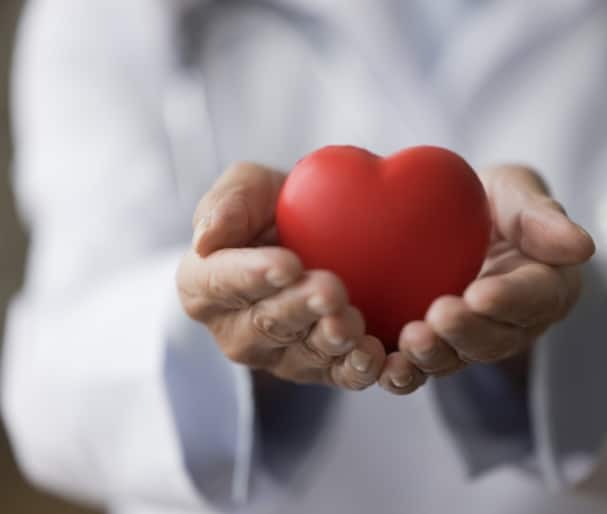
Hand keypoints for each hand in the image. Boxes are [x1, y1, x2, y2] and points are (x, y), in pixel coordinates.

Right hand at [177, 162, 386, 389]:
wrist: (328, 230)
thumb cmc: (278, 208)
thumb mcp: (250, 186)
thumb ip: (227, 204)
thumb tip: (205, 239)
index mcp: (206, 287)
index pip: (220, 283)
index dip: (252, 275)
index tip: (286, 264)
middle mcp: (238, 331)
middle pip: (266, 324)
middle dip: (300, 309)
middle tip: (330, 290)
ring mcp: (281, 357)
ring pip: (304, 356)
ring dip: (330, 341)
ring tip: (352, 323)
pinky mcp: (324, 371)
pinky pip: (340, 377)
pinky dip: (359, 369)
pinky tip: (375, 356)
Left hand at [379, 164, 594, 393]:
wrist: (454, 219)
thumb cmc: (492, 201)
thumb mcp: (518, 193)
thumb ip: (542, 217)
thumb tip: (584, 246)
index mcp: (545, 287)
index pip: (534, 298)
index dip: (509, 300)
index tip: (482, 293)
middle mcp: (512, 323)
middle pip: (495, 339)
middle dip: (467, 332)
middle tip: (440, 315)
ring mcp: (472, 340)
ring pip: (457, 359)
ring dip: (434, 356)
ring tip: (409, 341)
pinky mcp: (435, 346)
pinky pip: (420, 365)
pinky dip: (403, 370)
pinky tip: (380, 365)